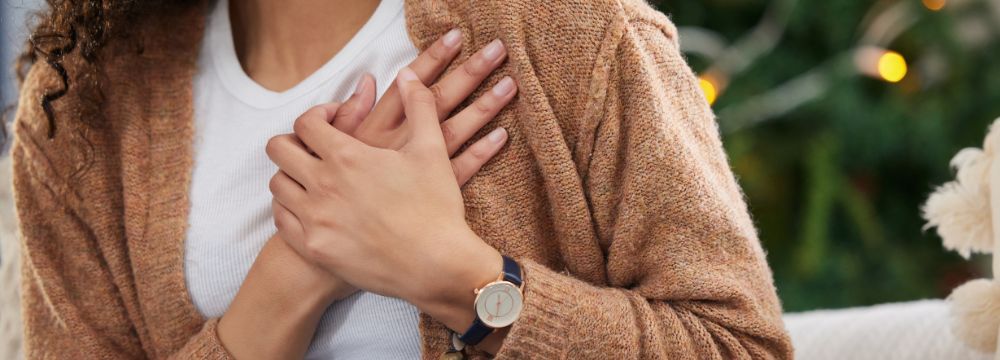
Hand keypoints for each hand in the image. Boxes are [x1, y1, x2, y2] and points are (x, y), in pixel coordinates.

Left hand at [267, 67, 507, 320]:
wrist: (437, 265)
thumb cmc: (436, 206)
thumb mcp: (431, 150)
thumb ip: (419, 106)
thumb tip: (408, 75)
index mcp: (347, 156)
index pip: (306, 123)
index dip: (316, 116)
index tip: (331, 122)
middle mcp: (322, 185)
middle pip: (279, 150)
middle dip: (294, 143)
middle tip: (314, 148)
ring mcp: (314, 219)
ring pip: (278, 186)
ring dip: (292, 176)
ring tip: (313, 179)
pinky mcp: (314, 248)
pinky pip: (282, 221)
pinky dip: (291, 210)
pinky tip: (311, 209)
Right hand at [309, 30, 512, 183]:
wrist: (327, 250)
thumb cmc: (330, 197)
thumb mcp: (331, 151)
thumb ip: (347, 116)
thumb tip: (368, 82)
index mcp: (373, 130)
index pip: (408, 84)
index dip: (431, 60)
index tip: (455, 37)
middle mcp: (397, 144)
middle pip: (439, 100)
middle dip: (468, 72)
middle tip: (497, 50)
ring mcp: (415, 170)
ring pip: (455, 130)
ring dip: (484, 106)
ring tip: (509, 84)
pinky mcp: (429, 197)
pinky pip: (461, 170)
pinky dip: (482, 152)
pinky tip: (502, 136)